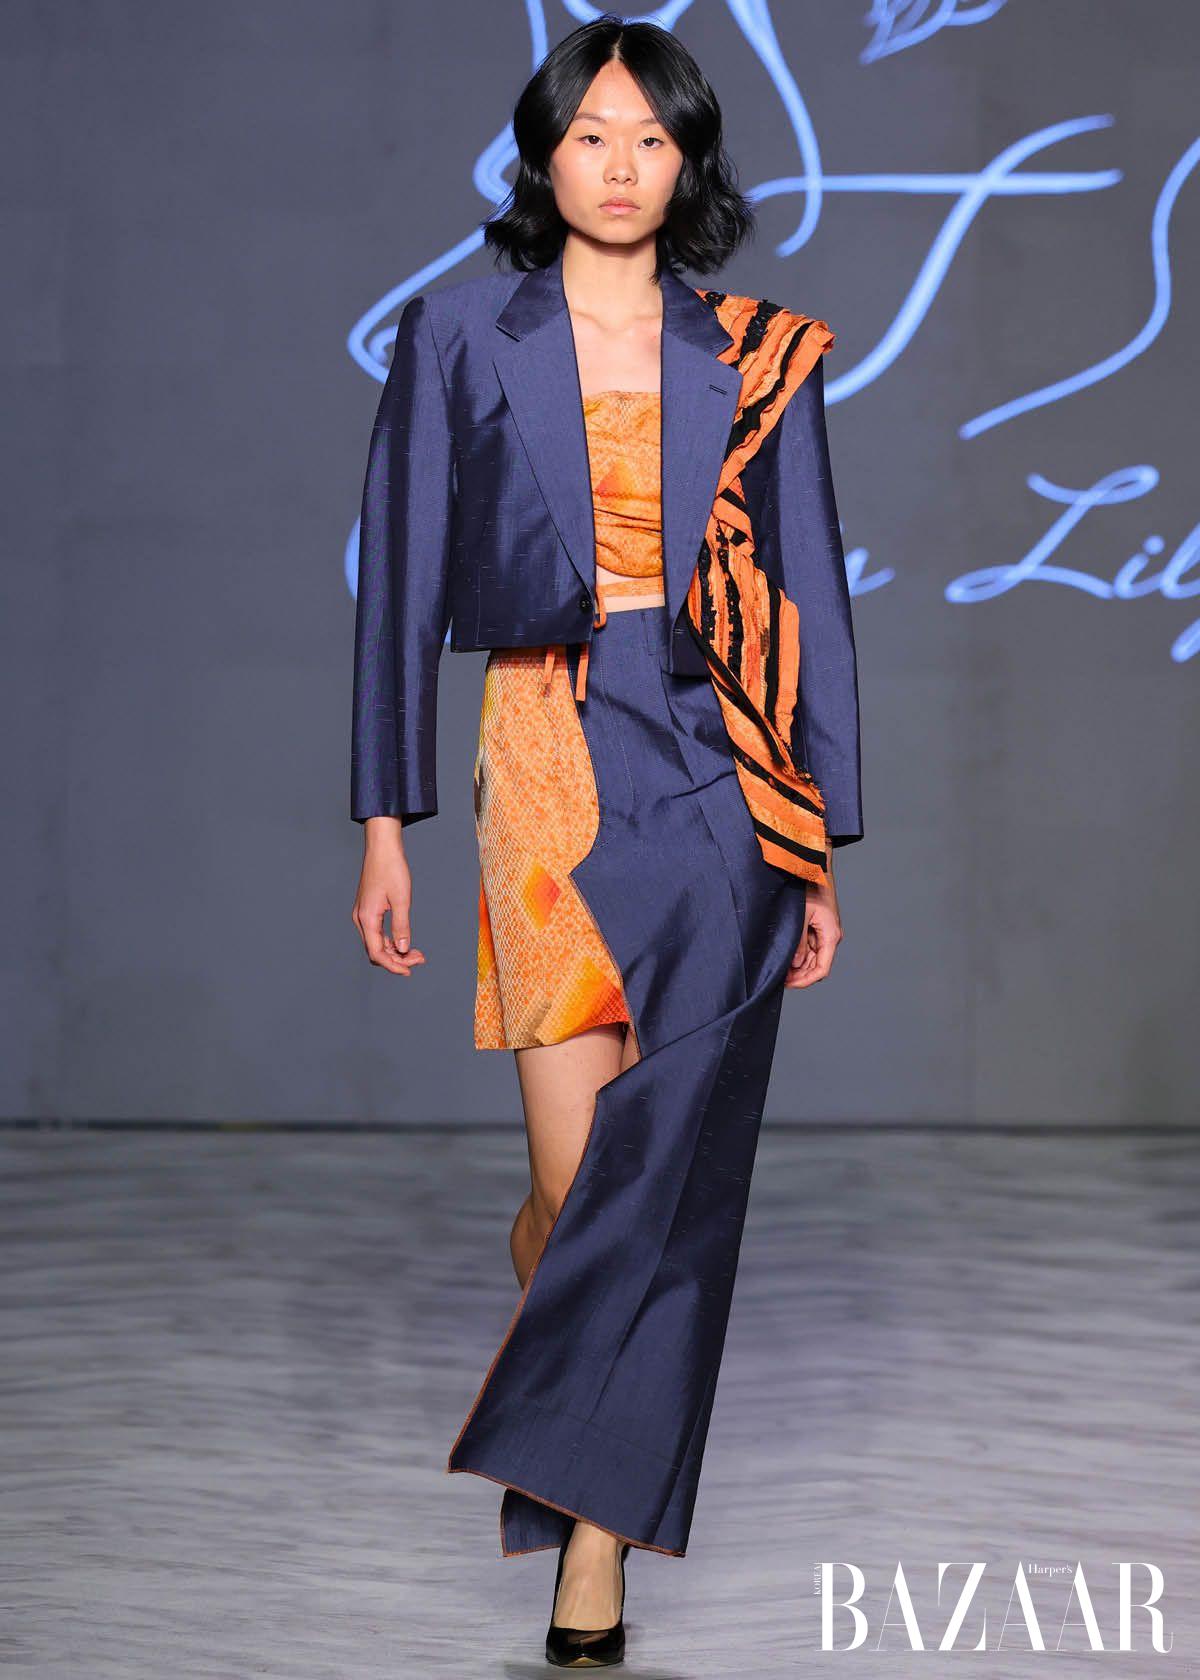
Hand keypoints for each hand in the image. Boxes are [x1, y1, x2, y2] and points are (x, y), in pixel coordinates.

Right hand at [351, 819, 426, 976]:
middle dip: (397, 959)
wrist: (382, 847)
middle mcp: (361, 919)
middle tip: (420, 959)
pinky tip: (405, 941)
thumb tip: (402, 948)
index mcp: (367, 918)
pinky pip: (378, 933)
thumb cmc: (391, 869)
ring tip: (417, 953)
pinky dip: (391, 940)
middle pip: (376, 950)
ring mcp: (363, 914)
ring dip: (395, 951)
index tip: (410, 970)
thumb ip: (402, 926)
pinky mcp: (368, 909)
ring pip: (377, 943)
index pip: (376, 952)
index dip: (393, 965)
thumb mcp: (401, 899)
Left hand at [785, 845, 842, 988]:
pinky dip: (798, 954)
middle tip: (777, 978)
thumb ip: (798, 942)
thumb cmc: (808, 887)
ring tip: (778, 969)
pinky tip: (784, 956)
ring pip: (812, 958)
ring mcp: (824, 932)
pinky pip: (809, 947)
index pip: (821, 969)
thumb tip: (795, 964)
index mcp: (831, 935)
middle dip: (799, 975)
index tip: (787, 984)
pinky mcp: (817, 927)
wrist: (812, 867)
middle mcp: (830, 936)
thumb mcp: (800, 917)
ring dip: (797, 966)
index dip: (805, 981)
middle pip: (816, 966)